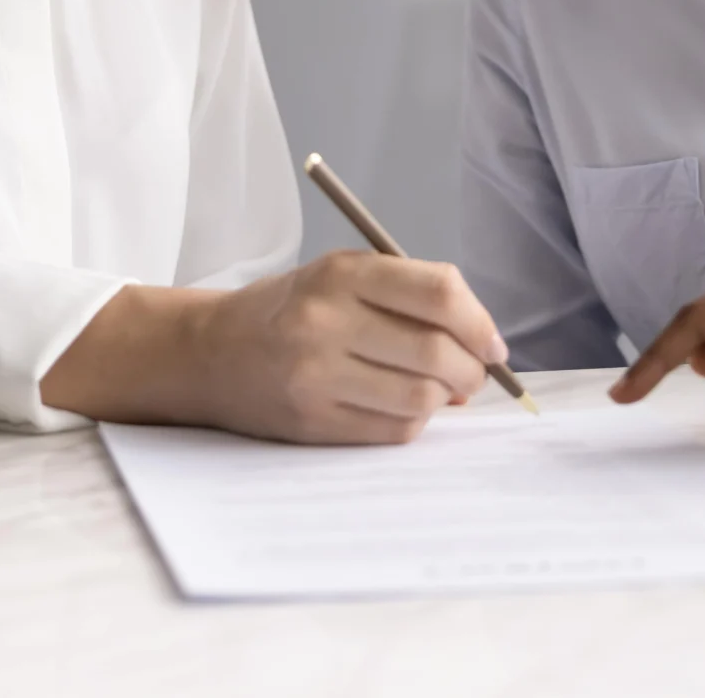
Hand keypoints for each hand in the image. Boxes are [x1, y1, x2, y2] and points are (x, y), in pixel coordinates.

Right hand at [42, 252, 505, 444]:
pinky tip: (405, 407)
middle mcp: (326, 321)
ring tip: (442, 391)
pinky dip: (415, 422)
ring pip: (420, 397)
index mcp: (341, 273)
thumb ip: (409, 295)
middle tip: (476, 375)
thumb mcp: (341, 276)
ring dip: (447, 400)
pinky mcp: (312, 421)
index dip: (480, 322)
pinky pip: (393, 430)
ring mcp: (316, 375)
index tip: (493, 344)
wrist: (211, 352)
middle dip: (472, 370)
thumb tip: (483, 347)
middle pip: (435, 351)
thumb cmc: (292, 310)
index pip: (439, 293)